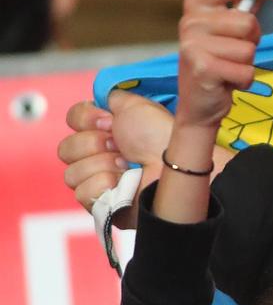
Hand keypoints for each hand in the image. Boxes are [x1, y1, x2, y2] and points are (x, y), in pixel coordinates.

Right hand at [56, 89, 170, 214]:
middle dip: (93, 144)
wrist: (174, 167)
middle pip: (66, 149)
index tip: (109, 122)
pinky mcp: (103, 205)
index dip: (85, 119)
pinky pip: (82, 193)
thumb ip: (111, 99)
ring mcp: (99, 182)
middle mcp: (99, 157)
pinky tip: (123, 183)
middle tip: (120, 148)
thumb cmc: (160, 137)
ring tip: (127, 167)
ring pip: (71, 174)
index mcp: (106, 133)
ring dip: (102, 165)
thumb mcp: (135, 106)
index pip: (72, 121)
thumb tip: (98, 100)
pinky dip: (103, 185)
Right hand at [175, 0, 272, 131]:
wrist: (198, 104)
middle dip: (252, 39)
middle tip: (236, 52)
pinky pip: (247, 71)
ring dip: (247, 62)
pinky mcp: (202, 68)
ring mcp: (193, 45)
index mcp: (196, 5)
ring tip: (229, 67)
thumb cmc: (218, 63)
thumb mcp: (228, 30)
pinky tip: (227, 82)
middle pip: (248, 21)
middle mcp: (190, 21)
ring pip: (249, 49)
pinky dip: (244, 80)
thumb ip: (245, 8)